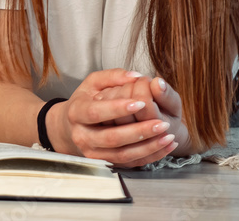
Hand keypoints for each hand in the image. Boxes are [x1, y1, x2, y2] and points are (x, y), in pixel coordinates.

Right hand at [53, 69, 176, 167]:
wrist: (70, 127)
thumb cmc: (85, 101)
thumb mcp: (92, 83)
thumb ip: (113, 76)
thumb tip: (135, 76)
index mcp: (76, 112)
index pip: (96, 112)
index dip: (118, 109)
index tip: (141, 102)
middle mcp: (82, 135)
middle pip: (112, 137)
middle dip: (139, 131)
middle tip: (162, 123)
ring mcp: (92, 153)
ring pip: (122, 154)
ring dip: (148, 147)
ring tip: (168, 136)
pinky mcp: (104, 163)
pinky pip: (129, 163)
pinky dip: (150, 156)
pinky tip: (165, 146)